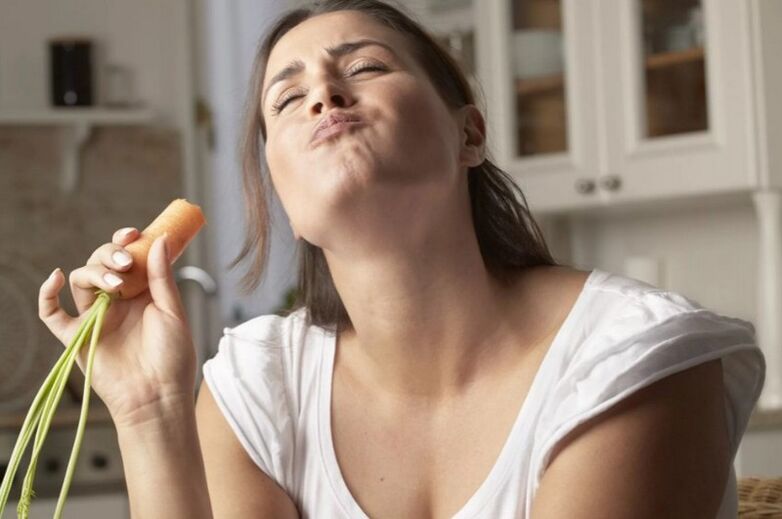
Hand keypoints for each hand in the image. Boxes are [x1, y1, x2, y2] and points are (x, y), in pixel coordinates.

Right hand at [38, 227, 195, 426]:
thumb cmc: (172, 356)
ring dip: (93, 273)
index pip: (126, 257)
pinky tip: (54, 279)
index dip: (125, 241)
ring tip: (115, 284)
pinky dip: (47, 295)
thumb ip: (161, 276)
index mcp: (141, 292)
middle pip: (100, 262)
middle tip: (126, 264)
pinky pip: (52, 314)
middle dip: (110, 255)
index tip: (133, 233)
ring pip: (80, 280)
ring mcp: (95, 317)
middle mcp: (116, 300)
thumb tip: (160, 238)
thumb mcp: (172, 310)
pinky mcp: (76, 337)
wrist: (158, 395)